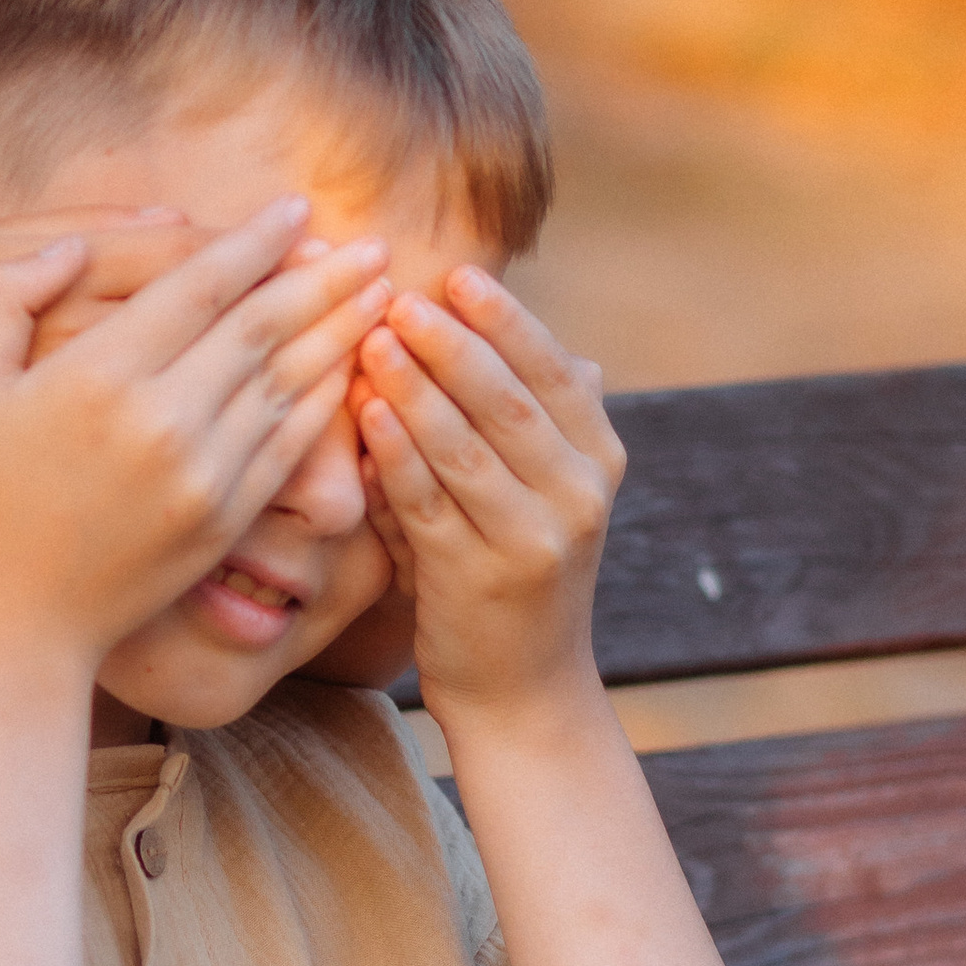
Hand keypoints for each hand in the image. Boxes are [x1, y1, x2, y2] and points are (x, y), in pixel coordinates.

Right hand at [0, 204, 390, 679]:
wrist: (6, 625)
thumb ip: (8, 296)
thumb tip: (74, 247)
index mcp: (97, 375)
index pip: (198, 285)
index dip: (254, 241)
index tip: (297, 207)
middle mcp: (162, 420)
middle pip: (262, 327)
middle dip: (324, 277)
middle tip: (371, 240)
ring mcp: (202, 475)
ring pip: (289, 382)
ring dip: (340, 330)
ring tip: (380, 290)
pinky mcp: (224, 520)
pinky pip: (290, 444)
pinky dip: (326, 399)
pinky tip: (348, 369)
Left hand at [352, 271, 619, 725]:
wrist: (523, 691)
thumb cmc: (514, 570)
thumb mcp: (542, 491)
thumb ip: (530, 418)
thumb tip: (519, 329)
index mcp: (599, 458)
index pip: (553, 370)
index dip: (506, 319)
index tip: (458, 274)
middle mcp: (580, 494)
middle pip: (508, 398)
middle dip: (451, 341)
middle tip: (399, 296)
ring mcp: (534, 538)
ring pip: (465, 444)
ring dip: (414, 385)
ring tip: (372, 339)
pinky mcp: (480, 577)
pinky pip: (427, 500)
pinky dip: (395, 452)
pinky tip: (366, 413)